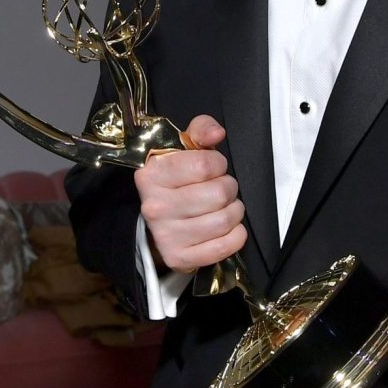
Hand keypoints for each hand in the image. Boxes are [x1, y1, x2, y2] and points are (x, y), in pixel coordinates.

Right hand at [135, 114, 245, 272]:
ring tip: (225, 207)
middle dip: (228, 189)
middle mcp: (154, 206)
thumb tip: (217, 133)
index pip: (205, 165)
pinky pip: (224, 246)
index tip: (213, 168)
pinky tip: (229, 228)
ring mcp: (165, 235)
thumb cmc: (177, 180)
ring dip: (234, 212)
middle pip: (219, 194)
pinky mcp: (178, 258)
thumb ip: (201, 130)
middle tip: (221, 189)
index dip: (218, 164)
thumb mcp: (184, 148)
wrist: (159, 219)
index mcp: (152, 174)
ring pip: (224, 220)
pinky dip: (236, 236)